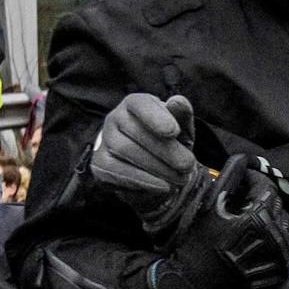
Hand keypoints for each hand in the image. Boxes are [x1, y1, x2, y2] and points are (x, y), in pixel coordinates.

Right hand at [89, 93, 202, 234]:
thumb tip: (178, 102)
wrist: (155, 169)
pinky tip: (163, 186)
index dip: (155, 116)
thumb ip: (181, 115)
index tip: (174, 132)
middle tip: (188, 165)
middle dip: (165, 150)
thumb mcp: (181, 128)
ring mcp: (105, 141)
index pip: (139, 104)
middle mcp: (115, 118)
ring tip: (180, 178)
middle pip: (135, 131)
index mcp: (134, 104)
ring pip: (124, 150)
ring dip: (156, 167)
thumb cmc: (169, 142)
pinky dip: (143, 180)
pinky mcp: (100, 164)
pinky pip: (116, 171)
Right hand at [151, 156, 288, 288]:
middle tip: (242, 202)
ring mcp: (280, 252)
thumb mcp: (210, 205)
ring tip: (248, 221)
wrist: (199, 281)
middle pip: (276, 203)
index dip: (254, 180)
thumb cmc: (200, 241)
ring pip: (283, 222)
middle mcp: (273, 233)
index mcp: (257, 216)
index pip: (266, 186)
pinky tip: (254, 239)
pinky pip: (284, 241)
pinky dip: (273, 235)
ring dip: (268, 216)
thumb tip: (243, 160)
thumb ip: (229, 178)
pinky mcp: (281, 266)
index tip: (244, 182)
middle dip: (261, 198)